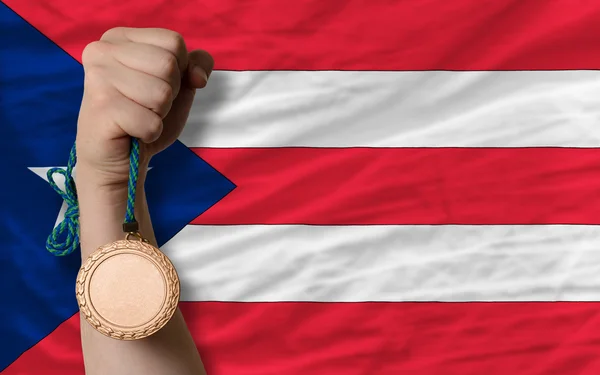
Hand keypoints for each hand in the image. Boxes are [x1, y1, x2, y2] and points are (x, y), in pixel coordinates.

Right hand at [75, 27, 212, 186]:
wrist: (117, 157)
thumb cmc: (144, 115)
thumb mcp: (178, 85)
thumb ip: (196, 66)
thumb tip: (198, 77)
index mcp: (120, 37)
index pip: (174, 41)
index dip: (179, 70)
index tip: (156, 84)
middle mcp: (102, 50)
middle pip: (169, 64)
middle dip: (169, 93)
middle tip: (146, 105)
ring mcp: (98, 78)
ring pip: (162, 94)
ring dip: (159, 114)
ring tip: (137, 116)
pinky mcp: (101, 108)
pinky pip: (152, 122)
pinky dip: (150, 133)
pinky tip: (131, 131)